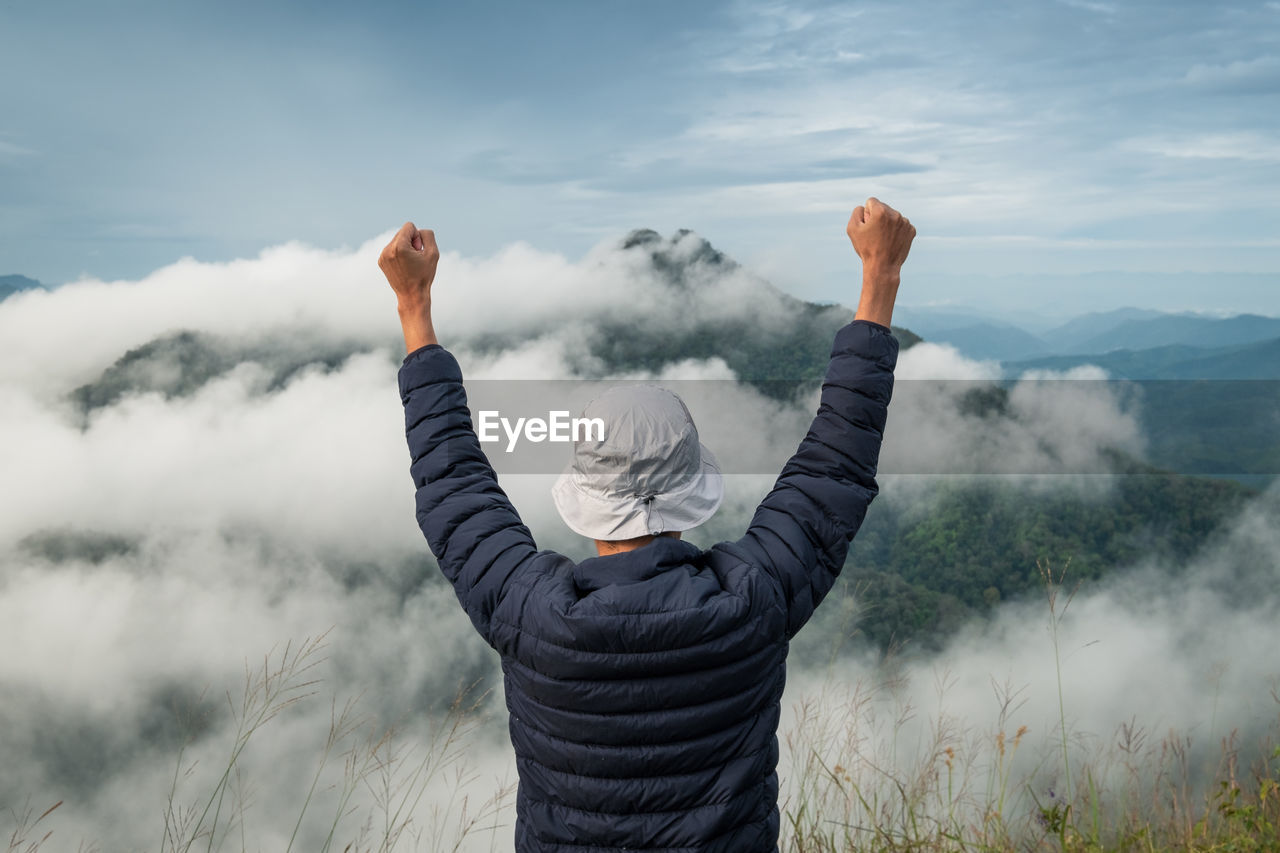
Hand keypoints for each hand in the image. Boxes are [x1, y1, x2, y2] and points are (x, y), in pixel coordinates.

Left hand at [379, 221, 440, 351]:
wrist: (412, 296)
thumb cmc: (424, 275)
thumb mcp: (433, 253)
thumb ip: (428, 235)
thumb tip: (418, 231)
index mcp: (399, 246)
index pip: (409, 226)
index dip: (418, 237)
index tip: (418, 250)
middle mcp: (387, 249)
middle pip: (402, 232)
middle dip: (411, 241)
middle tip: (415, 257)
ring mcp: (382, 256)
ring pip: (396, 240)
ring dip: (405, 247)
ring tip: (409, 263)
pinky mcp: (381, 261)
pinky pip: (391, 248)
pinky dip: (399, 254)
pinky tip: (403, 266)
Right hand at [846, 197, 914, 278]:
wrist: (882, 267)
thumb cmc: (866, 248)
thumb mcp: (852, 229)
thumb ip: (857, 212)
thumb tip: (864, 207)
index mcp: (880, 212)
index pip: (871, 201)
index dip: (866, 214)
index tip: (868, 225)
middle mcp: (895, 214)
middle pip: (883, 208)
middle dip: (878, 217)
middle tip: (875, 234)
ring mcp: (905, 222)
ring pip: (893, 216)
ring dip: (888, 223)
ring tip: (883, 239)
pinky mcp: (911, 230)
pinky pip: (901, 225)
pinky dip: (896, 231)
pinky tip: (892, 241)